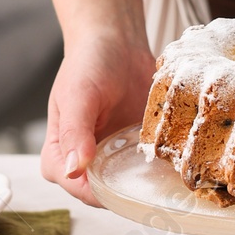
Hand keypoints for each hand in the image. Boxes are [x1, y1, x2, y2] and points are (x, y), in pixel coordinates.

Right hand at [38, 30, 155, 206]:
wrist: (117, 41)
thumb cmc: (88, 64)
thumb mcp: (77, 95)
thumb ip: (74, 132)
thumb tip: (74, 170)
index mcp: (60, 154)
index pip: (78, 188)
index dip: (100, 192)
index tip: (126, 182)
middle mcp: (85, 160)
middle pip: (104, 193)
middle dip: (127, 190)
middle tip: (153, 181)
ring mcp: (111, 156)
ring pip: (127, 185)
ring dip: (146, 182)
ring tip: (167, 172)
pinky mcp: (134, 147)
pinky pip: (147, 168)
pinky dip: (160, 167)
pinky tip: (174, 161)